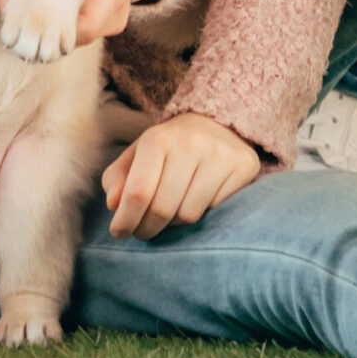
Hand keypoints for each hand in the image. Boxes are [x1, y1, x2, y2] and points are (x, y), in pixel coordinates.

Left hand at [0, 0, 173, 43]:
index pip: (78, 30)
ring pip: (55, 31)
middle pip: (60, 36)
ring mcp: (100, 19)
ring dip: (26, 8)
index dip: (41, 21)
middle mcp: (109, 16)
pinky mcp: (88, 14)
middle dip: (25, 13)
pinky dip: (34, 4)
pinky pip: (58, 20)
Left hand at [100, 112, 259, 239]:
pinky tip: (195, 202)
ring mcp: (219, 155)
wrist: (216, 125)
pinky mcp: (242, 167)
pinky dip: (201, 214)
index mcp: (157, 139)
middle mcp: (190, 143)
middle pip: (162, 209)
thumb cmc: (169, 148)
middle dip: (147, 227)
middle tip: (142, 231)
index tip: (119, 232)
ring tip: (170, 213)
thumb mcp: (137, 155)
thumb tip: (114, 204)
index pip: (138, 192)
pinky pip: (215, 211)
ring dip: (174, 223)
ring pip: (188, 215)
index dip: (126, 220)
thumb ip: (117, 179)